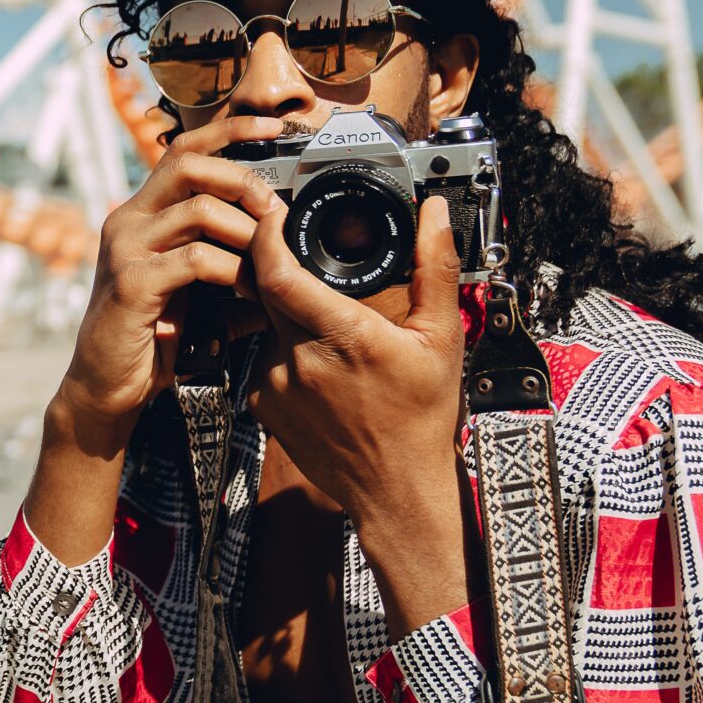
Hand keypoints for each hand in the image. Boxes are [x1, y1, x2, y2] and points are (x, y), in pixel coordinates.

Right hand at [50, 115, 292, 454]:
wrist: (108, 388)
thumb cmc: (154, 340)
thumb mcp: (197, 292)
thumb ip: (231, 265)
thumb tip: (287, 254)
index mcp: (142, 214)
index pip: (182, 150)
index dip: (228, 131)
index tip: (272, 126)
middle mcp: (127, 221)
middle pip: (188, 164)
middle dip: (242, 179)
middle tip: (276, 211)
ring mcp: (124, 250)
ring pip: (199, 210)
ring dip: (246, 233)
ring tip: (270, 262)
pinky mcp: (131, 283)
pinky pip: (195, 260)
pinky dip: (232, 271)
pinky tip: (249, 292)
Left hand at [245, 193, 470, 635]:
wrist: (395, 491)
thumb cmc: (422, 418)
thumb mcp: (442, 338)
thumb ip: (434, 268)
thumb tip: (436, 213)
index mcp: (342, 334)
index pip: (278, 271)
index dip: (268, 234)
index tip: (274, 211)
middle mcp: (298, 358)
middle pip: (265, 288)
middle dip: (278, 262)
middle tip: (298, 247)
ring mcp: (273, 384)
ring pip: (266, 323)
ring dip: (288, 313)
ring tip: (330, 328)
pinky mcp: (260, 405)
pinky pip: (263, 358)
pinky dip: (284, 349)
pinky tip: (319, 365)